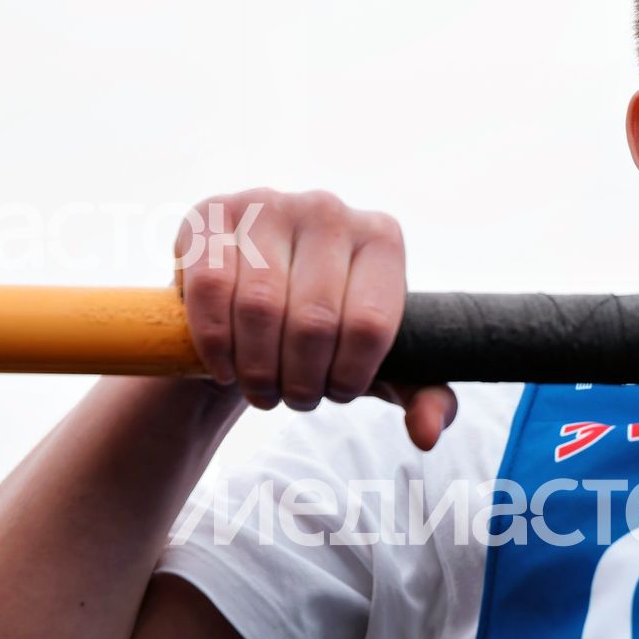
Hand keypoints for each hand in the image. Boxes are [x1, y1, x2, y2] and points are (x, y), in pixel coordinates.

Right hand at [173, 188, 456, 448]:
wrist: (254, 297)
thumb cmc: (330, 334)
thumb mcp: (383, 364)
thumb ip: (424, 396)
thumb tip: (427, 433)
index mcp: (381, 238)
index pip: (370, 324)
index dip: (348, 377)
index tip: (335, 393)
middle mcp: (328, 210)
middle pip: (314, 321)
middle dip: (301, 382)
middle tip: (293, 400)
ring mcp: (267, 204)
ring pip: (260, 307)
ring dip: (256, 370)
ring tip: (261, 389)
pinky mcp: (211, 214)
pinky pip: (210, 287)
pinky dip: (215, 341)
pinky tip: (224, 366)